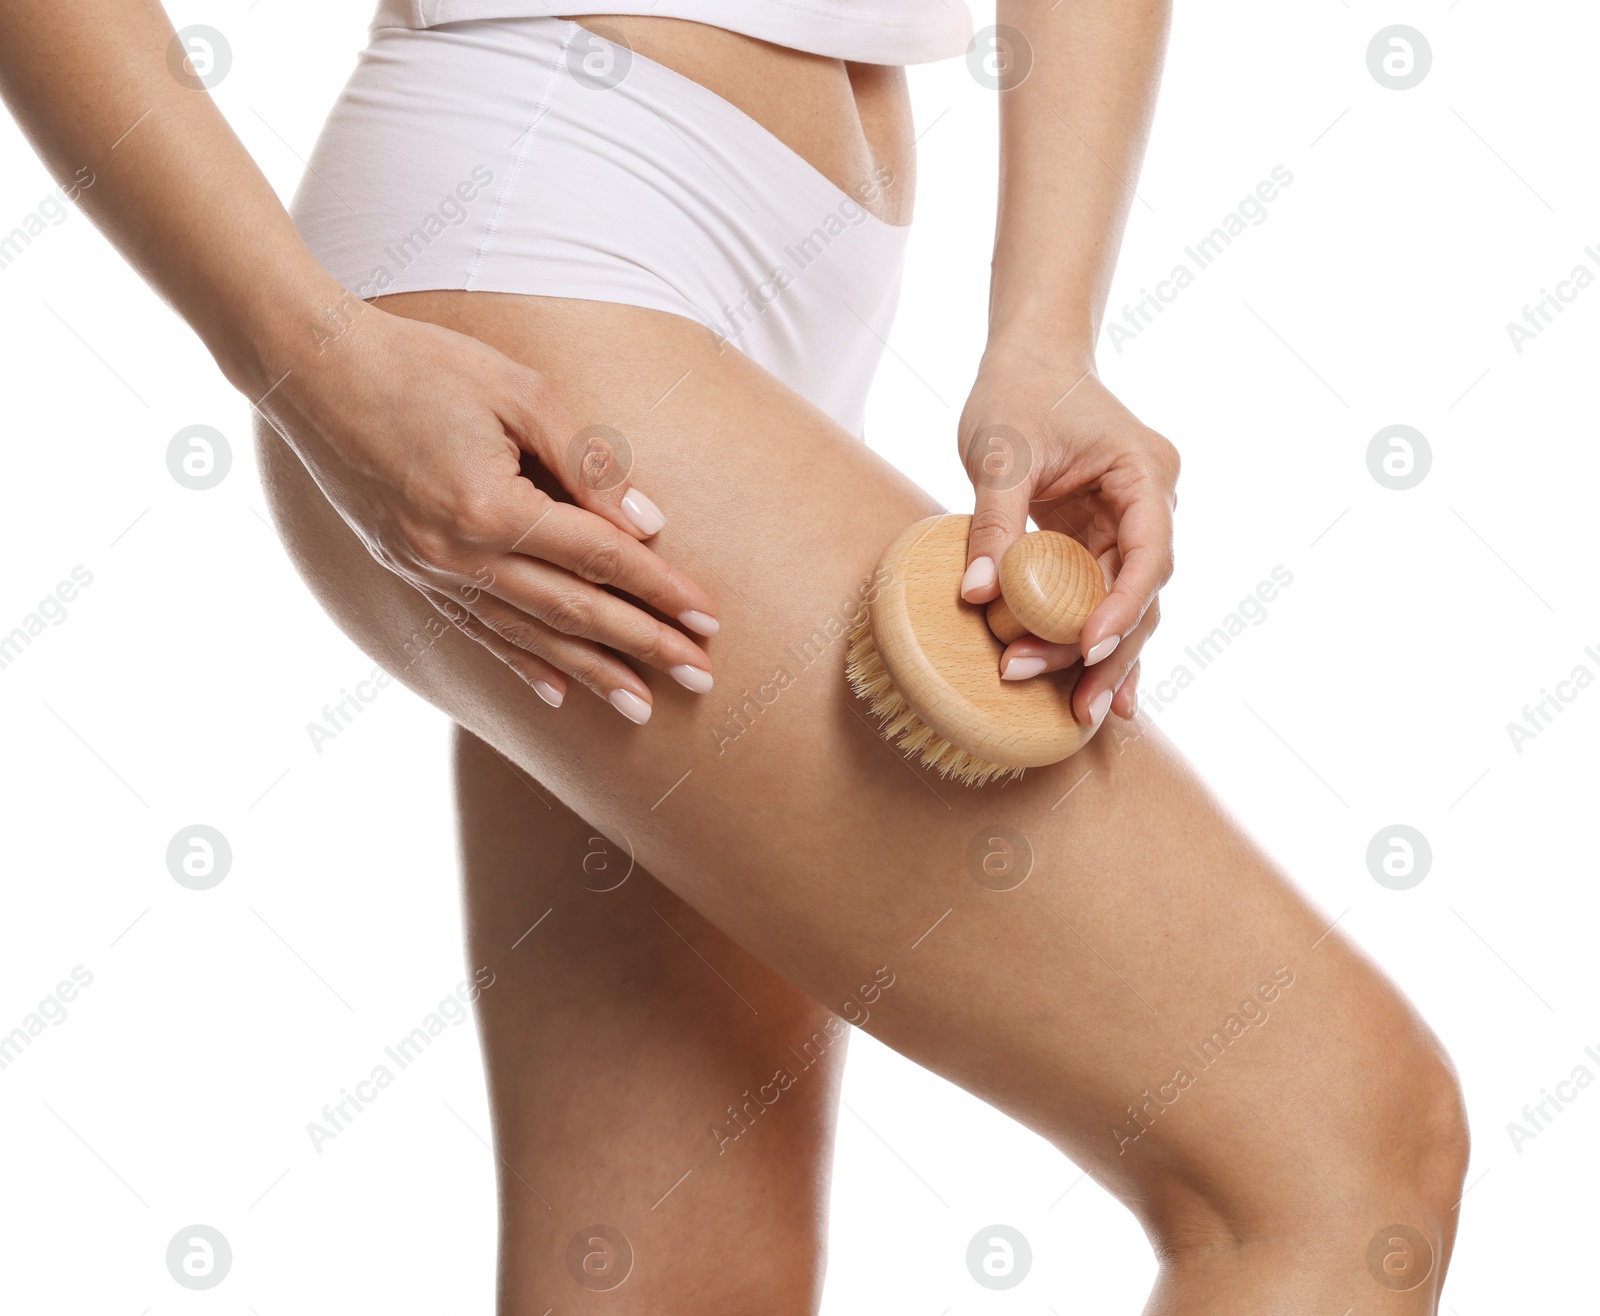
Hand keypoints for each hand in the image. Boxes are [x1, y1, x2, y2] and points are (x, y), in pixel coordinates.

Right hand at [253, 298, 718, 722]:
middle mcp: (458, 554)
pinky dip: (521, 664)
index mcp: (490, 507)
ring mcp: (428, 571)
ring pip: (528, 635)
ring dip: (590, 673)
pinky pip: (476, 631)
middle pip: (573, 610)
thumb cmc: (424, 363)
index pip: (599, 559)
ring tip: (642, 707)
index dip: (661, 590)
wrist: (313, 367)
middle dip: (643, 647)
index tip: (709, 620)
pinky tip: (556, 693)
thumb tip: (649, 526)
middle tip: (700, 678)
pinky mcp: (408, 572)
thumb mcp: (520, 392)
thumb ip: (588, 462)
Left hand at [956, 343, 1178, 726]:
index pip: (1150, 551)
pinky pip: (1104, 598)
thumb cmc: (1018, 389)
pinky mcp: (1101, 540)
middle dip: (1107, 650)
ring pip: (1126, 605)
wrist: (1029, 358)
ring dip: (1102, 659)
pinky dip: (1097, 643)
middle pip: (1141, 592)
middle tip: (1071, 702)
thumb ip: (993, 520)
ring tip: (1079, 715)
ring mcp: (1129, 525)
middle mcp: (1151, 504)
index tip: (1086, 646)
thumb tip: (977, 594)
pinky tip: (1099, 697)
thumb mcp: (998, 451)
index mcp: (1144, 472)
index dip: (1123, 606)